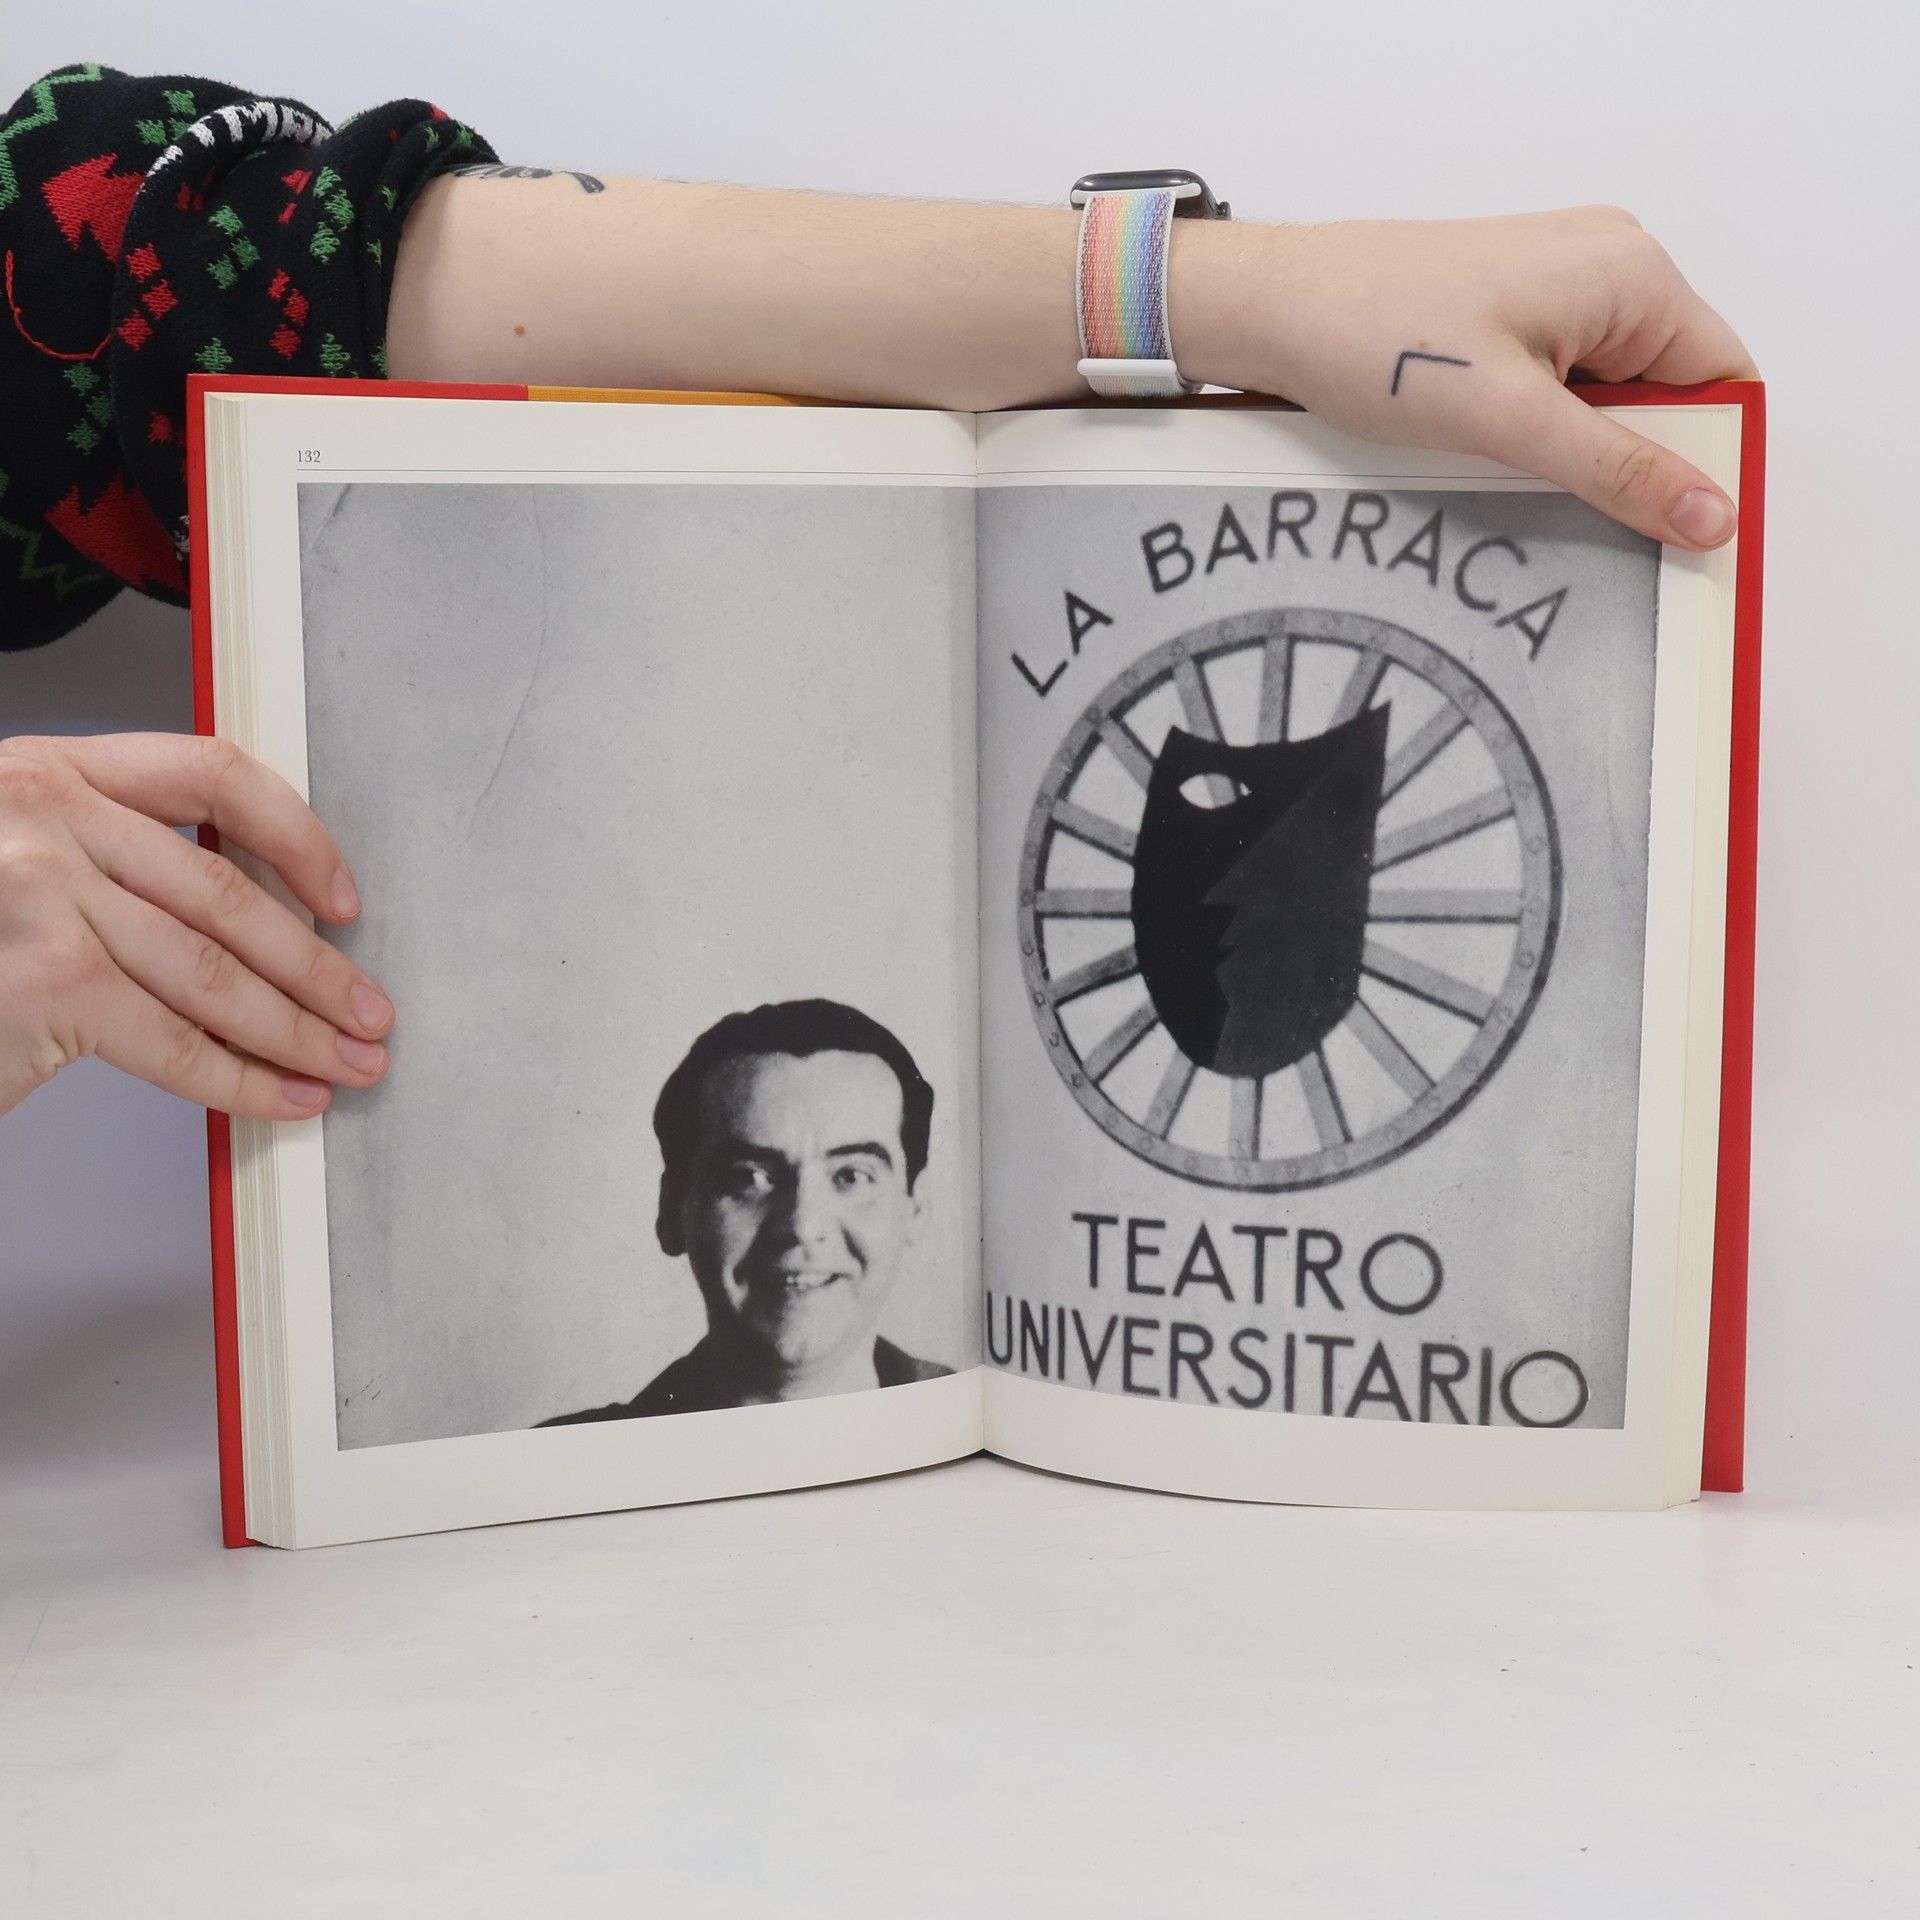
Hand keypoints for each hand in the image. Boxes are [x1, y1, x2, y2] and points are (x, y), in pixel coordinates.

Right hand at [0, 732, 393, 1120]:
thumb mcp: (19, 861)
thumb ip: (113, 863)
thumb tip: (254, 927)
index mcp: (54, 772)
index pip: (216, 774)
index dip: (298, 837)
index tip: (343, 900)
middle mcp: (51, 818)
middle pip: (232, 896)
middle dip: (319, 970)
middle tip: (371, 1014)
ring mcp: (46, 897)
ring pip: (218, 973)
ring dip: (300, 1031)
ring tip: (351, 1063)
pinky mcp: (50, 982)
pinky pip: (176, 1041)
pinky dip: (242, 1082)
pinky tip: (285, 1097)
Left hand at [1192, 205, 1756, 547]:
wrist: (1271, 307)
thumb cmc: (1375, 338)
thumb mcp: (1509, 420)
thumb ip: (1617, 469)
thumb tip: (1711, 512)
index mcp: (1632, 274)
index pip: (1724, 379)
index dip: (1711, 459)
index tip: (1684, 534)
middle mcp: (1607, 266)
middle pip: (1670, 389)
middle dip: (1640, 461)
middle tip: (1593, 527)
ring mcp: (1555, 286)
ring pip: (1610, 394)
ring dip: (1584, 452)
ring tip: (1524, 484)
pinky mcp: (1509, 312)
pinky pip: (1561, 384)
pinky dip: (1545, 432)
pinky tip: (1499, 460)